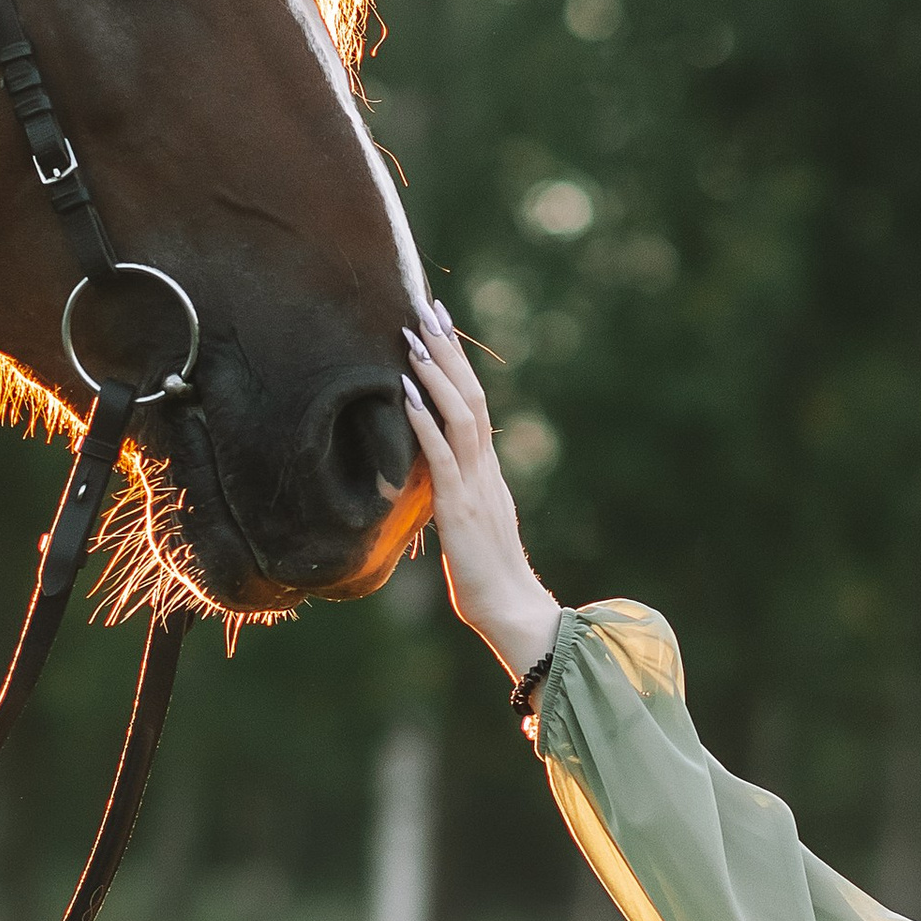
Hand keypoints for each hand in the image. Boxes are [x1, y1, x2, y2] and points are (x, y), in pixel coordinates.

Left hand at [402, 300, 562, 680]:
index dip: (457, 364)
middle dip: (448, 351)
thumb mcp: (470, 524)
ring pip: (460, 415)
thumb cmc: (488, 578)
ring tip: (413, 338)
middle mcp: (485, 469)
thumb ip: (458, 495)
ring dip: (435, 374)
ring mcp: (475, 485)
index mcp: (487, 471)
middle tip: (429, 308)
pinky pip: (441, 455)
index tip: (440, 327)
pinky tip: (407, 393)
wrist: (512, 611)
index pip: (473, 404)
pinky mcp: (460, 507)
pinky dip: (425, 421)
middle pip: (470, 396)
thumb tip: (434, 479)